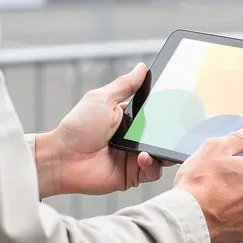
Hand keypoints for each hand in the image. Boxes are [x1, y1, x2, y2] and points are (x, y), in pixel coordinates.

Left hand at [35, 63, 168, 197]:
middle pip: (162, 134)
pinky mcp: (132, 175)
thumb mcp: (102, 99)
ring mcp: (134, 157)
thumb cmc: (78, 127)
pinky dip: (153, 164)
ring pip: (162, 153)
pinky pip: (153, 171)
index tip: (179, 104)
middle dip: (171, 131)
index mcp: (127, 118)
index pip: (154, 113)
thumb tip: (142, 67)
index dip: (166, 110)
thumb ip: (125, 85)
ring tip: (159, 143)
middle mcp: (133, 138)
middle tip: (177, 127)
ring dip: (164, 149)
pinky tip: (143, 156)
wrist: (63, 158)